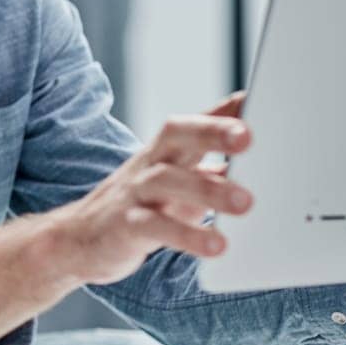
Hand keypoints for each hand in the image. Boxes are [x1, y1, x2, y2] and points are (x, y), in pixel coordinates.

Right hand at [42, 92, 253, 285]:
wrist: (80, 238)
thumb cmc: (144, 206)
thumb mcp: (180, 180)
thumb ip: (215, 165)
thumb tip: (265, 151)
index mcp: (168, 151)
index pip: (197, 121)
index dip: (226, 110)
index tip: (260, 99)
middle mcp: (150, 163)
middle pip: (177, 135)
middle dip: (212, 132)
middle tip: (248, 138)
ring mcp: (135, 193)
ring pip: (168, 180)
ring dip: (207, 189)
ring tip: (245, 203)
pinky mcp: (125, 226)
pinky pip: (155, 227)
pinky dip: (187, 235)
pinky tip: (216, 245)